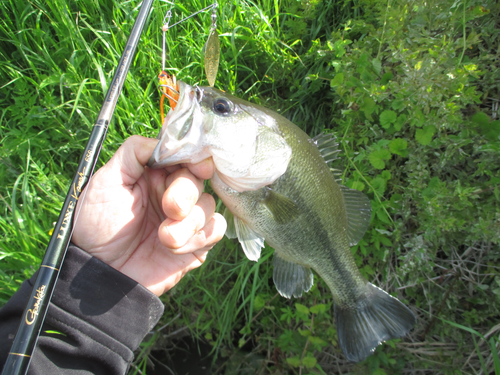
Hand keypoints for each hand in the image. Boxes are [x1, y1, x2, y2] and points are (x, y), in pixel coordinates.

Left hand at [72, 135, 226, 295]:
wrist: (102, 273)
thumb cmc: (98, 227)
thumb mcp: (106, 182)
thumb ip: (133, 153)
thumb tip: (163, 140)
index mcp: (155, 174)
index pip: (184, 155)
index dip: (195, 158)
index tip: (197, 166)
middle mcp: (174, 192)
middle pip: (199, 178)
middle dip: (186, 193)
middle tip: (170, 208)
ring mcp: (187, 218)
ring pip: (209, 205)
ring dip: (188, 223)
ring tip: (164, 239)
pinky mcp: (197, 242)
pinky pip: (216, 229)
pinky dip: (198, 238)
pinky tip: (174, 249)